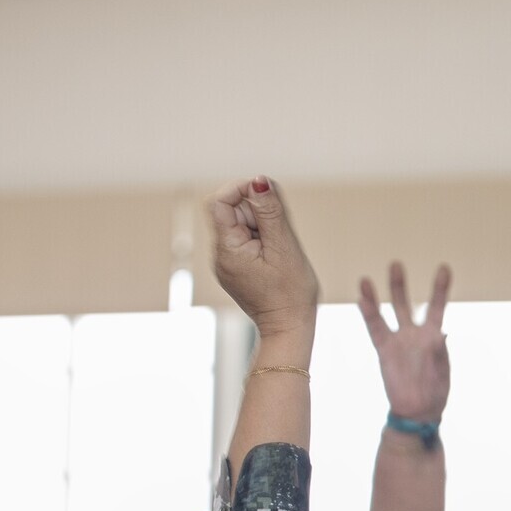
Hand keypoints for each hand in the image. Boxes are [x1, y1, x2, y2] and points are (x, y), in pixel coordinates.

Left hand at [208, 178, 319, 340]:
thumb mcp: (284, 246)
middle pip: (232, 213)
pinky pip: (246, 243)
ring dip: (263, 229)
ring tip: (280, 251)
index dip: (240, 190)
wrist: (290, 329)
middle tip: (280, 235)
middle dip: (258, 214)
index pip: (219, 201)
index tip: (267, 197)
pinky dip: (262, 242)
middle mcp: (220, 255)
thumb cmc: (290, 293)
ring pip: (241, 228)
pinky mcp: (237, 270)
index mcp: (226, 249)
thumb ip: (270, 211)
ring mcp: (227, 264)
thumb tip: (259, 181)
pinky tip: (276, 259)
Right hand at [357, 262, 450, 419]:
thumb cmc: (434, 393)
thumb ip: (440, 353)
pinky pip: (375, 330)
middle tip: (396, 263)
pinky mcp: (385, 351)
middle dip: (399, 285)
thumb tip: (441, 335)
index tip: (444, 268)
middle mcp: (413, 334)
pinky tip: (362, 298)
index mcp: (433, 337)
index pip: (436, 307)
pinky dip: (369, 314)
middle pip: (405, 304)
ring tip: (368, 278)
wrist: (417, 412)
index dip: (440, 288)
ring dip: (378, 296)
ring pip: (386, 314)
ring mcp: (398, 341)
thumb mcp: (442, 373)